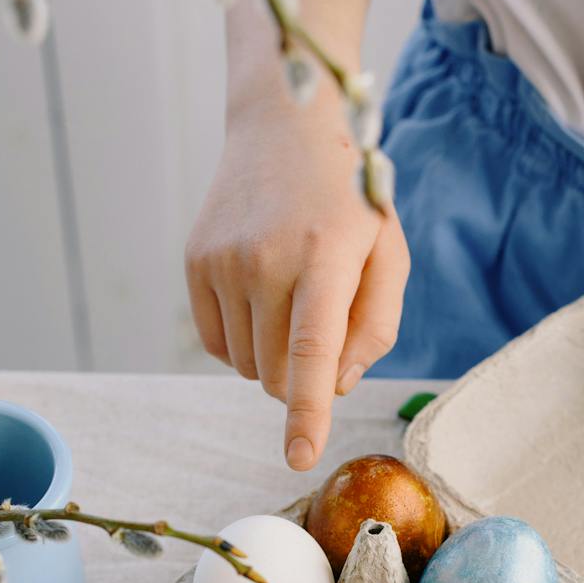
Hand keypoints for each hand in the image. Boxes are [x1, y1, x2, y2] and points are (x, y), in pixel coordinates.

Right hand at [185, 107, 408, 470]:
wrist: (284, 125)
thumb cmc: (349, 199)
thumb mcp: (387, 252)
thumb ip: (376, 326)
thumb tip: (335, 386)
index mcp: (325, 257)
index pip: (311, 351)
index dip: (306, 411)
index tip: (298, 457)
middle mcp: (266, 260)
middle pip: (279, 374)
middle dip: (304, 379)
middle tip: (323, 327)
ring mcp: (223, 262)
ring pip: (248, 366)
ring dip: (275, 357)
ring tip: (292, 298)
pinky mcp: (195, 263)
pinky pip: (219, 345)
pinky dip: (244, 342)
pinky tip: (261, 298)